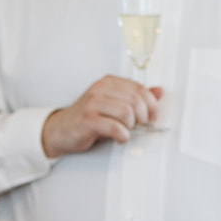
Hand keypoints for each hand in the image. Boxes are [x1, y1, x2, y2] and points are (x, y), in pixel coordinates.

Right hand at [41, 76, 163, 157]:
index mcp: (108, 82)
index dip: (152, 105)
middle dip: (143, 116)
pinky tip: (119, 137)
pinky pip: (115, 127)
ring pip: (127, 113)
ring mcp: (92, 103)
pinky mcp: (88, 120)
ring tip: (125, 130)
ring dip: (131, 126)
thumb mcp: (114, 104)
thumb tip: (160, 91)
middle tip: (139, 126)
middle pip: (136, 100)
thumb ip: (136, 97)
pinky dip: (123, 136)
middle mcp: (100, 89)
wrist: (61, 130)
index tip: (152, 117)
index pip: (139, 89)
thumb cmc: (89, 118)